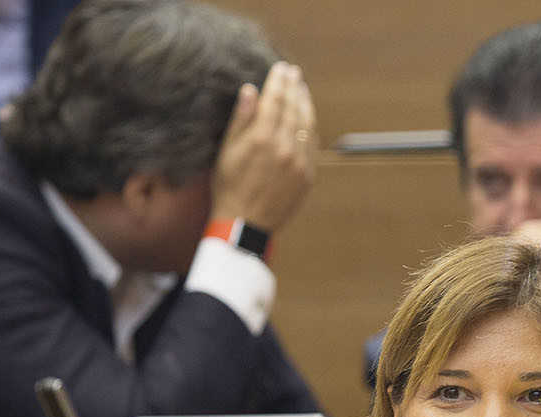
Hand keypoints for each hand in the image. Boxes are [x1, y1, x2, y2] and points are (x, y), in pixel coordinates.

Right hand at [212, 61, 317, 230]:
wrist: (245, 224)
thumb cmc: (229, 187)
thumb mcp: (227, 151)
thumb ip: (241, 119)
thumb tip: (250, 90)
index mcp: (261, 139)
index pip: (274, 100)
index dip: (279, 82)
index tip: (281, 69)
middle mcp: (284, 148)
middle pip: (293, 109)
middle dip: (294, 88)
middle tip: (294, 74)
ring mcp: (299, 163)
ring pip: (307, 125)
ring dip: (306, 104)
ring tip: (302, 90)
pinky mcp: (307, 176)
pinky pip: (313, 144)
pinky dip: (311, 126)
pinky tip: (308, 118)